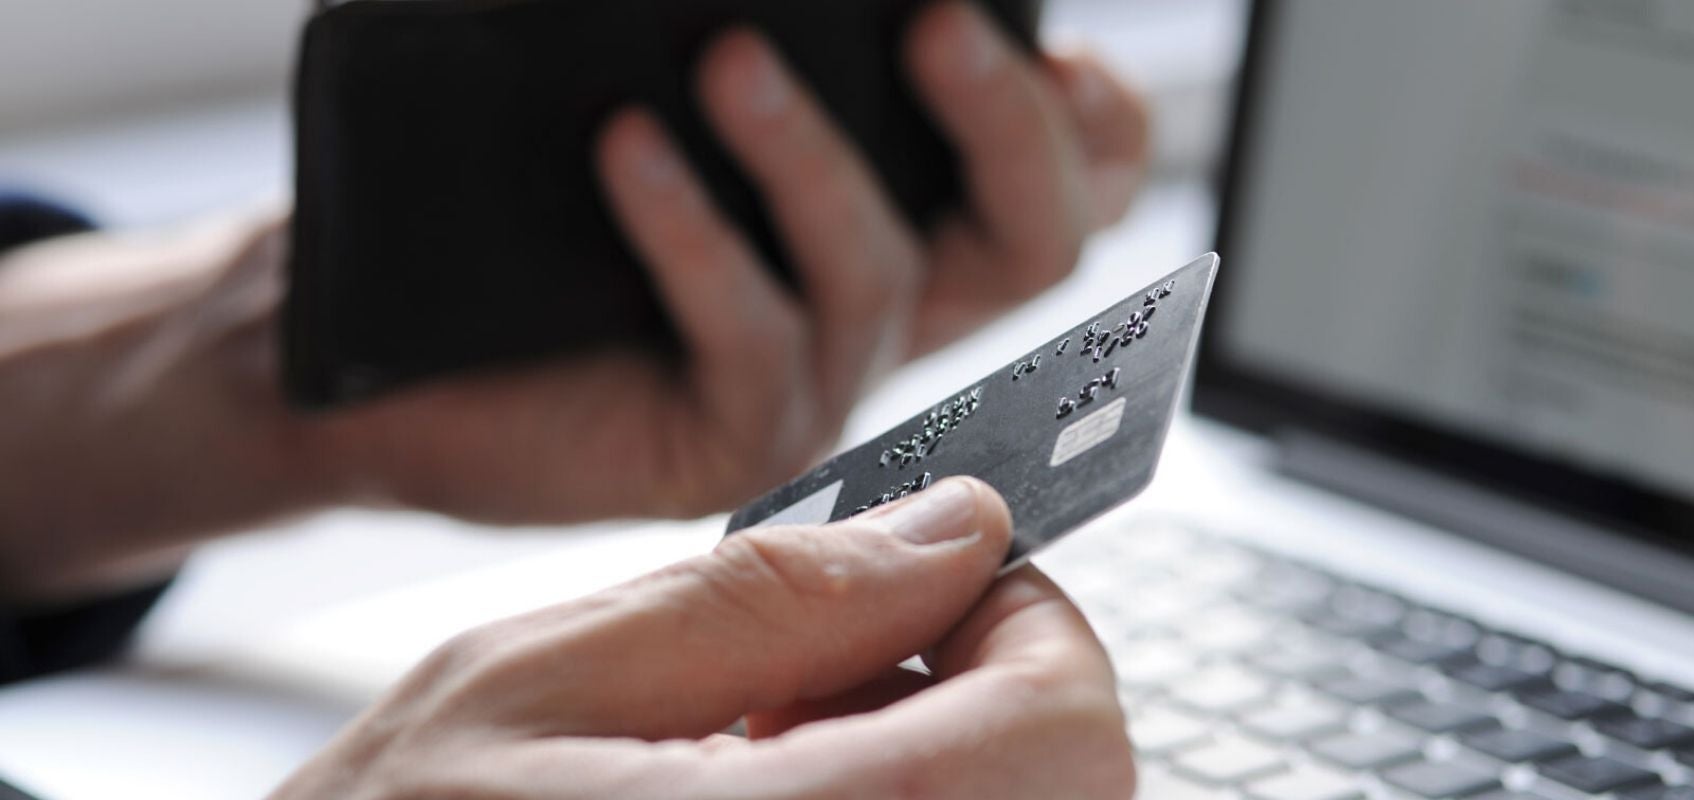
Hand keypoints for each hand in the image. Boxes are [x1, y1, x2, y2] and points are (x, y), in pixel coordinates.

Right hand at [270, 479, 1133, 799]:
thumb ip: (763, 598)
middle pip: (1072, 788)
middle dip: (985, 692)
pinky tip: (773, 799)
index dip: (1028, 628)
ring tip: (775, 749)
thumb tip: (953, 529)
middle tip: (840, 670)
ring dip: (939, 757)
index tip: (941, 588)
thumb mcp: (526, 680)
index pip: (1064, 731)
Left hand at [309, 2, 1151, 521]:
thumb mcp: (663, 95)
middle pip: (1038, 245)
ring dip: (812, 154)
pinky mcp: (732, 446)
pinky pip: (752, 338)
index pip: (1061, 188)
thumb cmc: (521, 217)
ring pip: (883, 276)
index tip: (1064, 54)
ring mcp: (816, 385)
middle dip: (1011, 130)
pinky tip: (629, 151)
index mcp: (900, 223)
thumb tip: (780, 19)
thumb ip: (767, 58)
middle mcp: (882, 308)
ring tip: (732, 57)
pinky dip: (697, 234)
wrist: (391, 353)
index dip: (1095, 125)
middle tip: (943, 26)